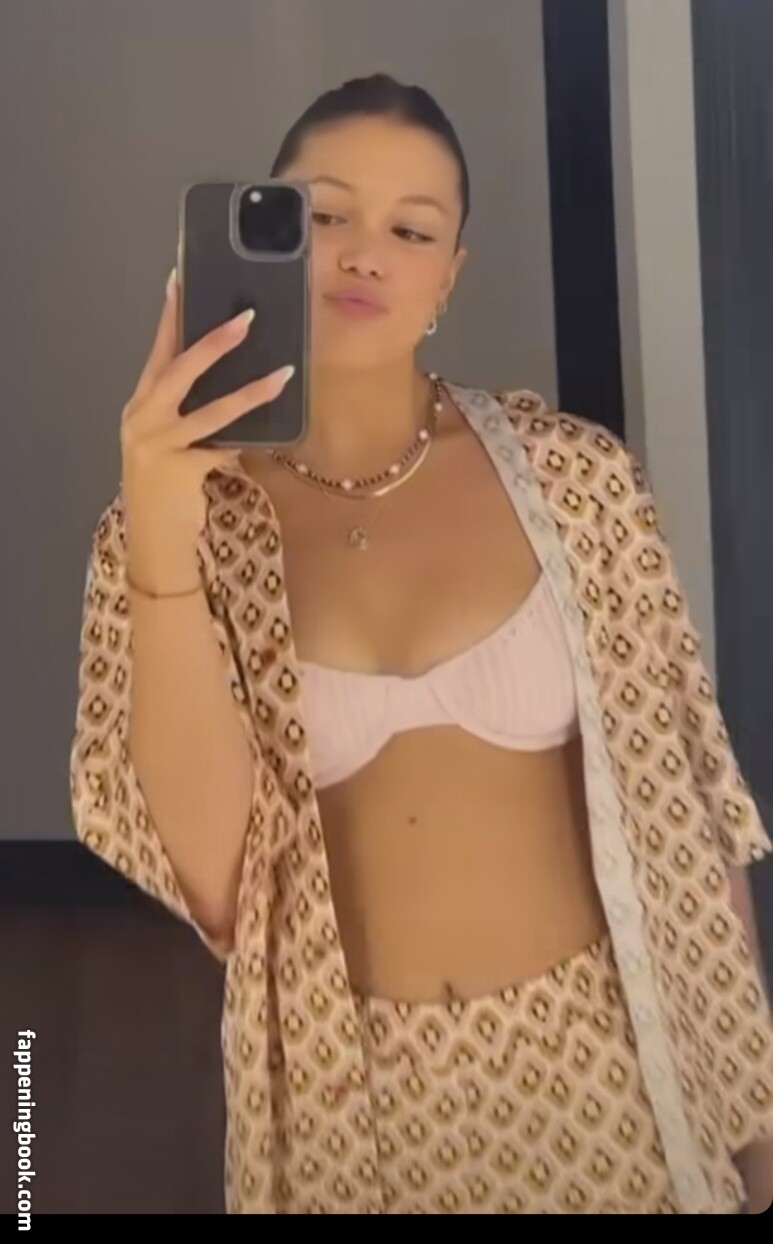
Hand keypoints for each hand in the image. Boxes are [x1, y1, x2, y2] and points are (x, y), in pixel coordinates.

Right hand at [120, 268, 293, 591]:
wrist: (154, 543)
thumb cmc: (167, 492)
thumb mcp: (173, 446)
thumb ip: (193, 418)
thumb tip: (235, 392)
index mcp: (139, 407)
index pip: (157, 353)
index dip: (170, 318)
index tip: (180, 279)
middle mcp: (141, 419)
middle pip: (176, 370)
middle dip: (212, 341)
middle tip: (245, 316)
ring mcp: (155, 444)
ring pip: (208, 409)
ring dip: (248, 390)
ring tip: (280, 372)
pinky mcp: (177, 470)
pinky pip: (220, 445)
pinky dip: (244, 438)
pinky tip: (270, 434)